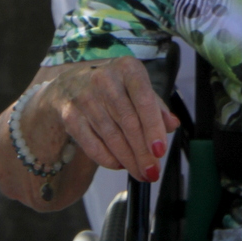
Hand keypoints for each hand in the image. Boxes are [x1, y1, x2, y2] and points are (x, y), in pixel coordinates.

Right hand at [35, 59, 179, 182]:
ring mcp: (85, 97)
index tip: (160, 151)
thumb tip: (172, 125)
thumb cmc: (112, 86)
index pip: (144, 99)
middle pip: (128, 122)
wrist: (69, 83)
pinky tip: (119, 164)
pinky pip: (92, 145)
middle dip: (142, 152)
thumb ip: (155, 105)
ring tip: (141, 173)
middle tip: (153, 172)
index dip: (153, 127)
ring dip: (128, 160)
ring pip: (112, 136)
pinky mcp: (71, 115)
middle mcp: (105, 79)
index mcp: (127, 68)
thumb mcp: (136, 86)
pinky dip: (108, 159)